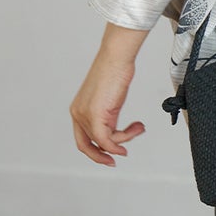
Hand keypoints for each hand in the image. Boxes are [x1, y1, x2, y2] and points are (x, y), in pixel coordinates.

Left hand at [70, 47, 146, 166]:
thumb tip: (116, 130)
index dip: (95, 151)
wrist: (115, 59)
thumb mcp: (109, 99)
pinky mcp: (95, 115)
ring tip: (137, 128)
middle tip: (118, 157)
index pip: (83, 138)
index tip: (110, 154)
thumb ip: (108, 116)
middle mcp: (79, 113)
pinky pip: (106, 139)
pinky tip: (132, 135)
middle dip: (103, 155)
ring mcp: (85, 115)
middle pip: (88, 145)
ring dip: (124, 139)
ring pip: (103, 141)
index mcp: (79, 109)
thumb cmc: (113, 71)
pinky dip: (119, 143)